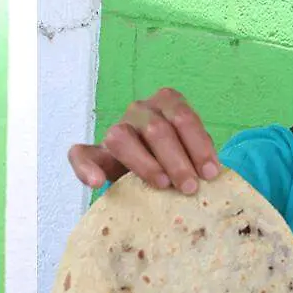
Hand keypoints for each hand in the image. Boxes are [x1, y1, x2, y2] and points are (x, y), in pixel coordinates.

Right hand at [67, 87, 220, 193]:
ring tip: (162, 184)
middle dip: (177, 160)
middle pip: (157, 130)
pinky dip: (86, 168)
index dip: (199, 144)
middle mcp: (140, 111)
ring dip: (145, 164)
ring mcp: (116, 129)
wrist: (151, 172)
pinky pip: (80, 153)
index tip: (211, 173)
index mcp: (167, 104)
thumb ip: (199, 156)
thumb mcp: (192, 152)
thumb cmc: (177, 161)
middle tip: (191, 188)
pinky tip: (96, 183)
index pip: (184, 118)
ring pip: (122, 138)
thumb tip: (212, 176)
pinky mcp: (94, 150)